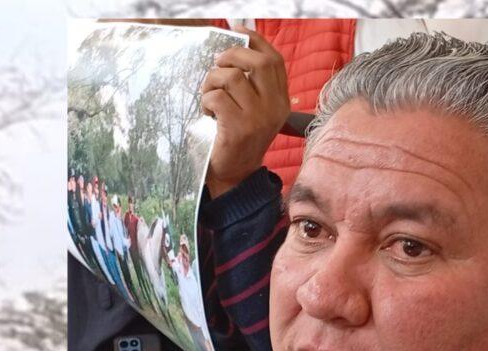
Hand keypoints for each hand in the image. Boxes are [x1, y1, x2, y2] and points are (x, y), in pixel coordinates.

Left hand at [201, 26, 290, 198]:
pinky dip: (207, 100)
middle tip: (217, 65)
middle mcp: (274, 108)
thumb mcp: (255, 112)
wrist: (234, 178)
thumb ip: (253, 87)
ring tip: (208, 94)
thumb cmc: (238, 142)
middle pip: (258, 62)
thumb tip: (236, 52)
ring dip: (213, 81)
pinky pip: (218, 98)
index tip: (238, 33)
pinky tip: (206, 111)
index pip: (274, 60)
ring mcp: (257, 118)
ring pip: (233, 77)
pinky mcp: (238, 129)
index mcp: (280, 101)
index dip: (255, 42)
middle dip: (232, 56)